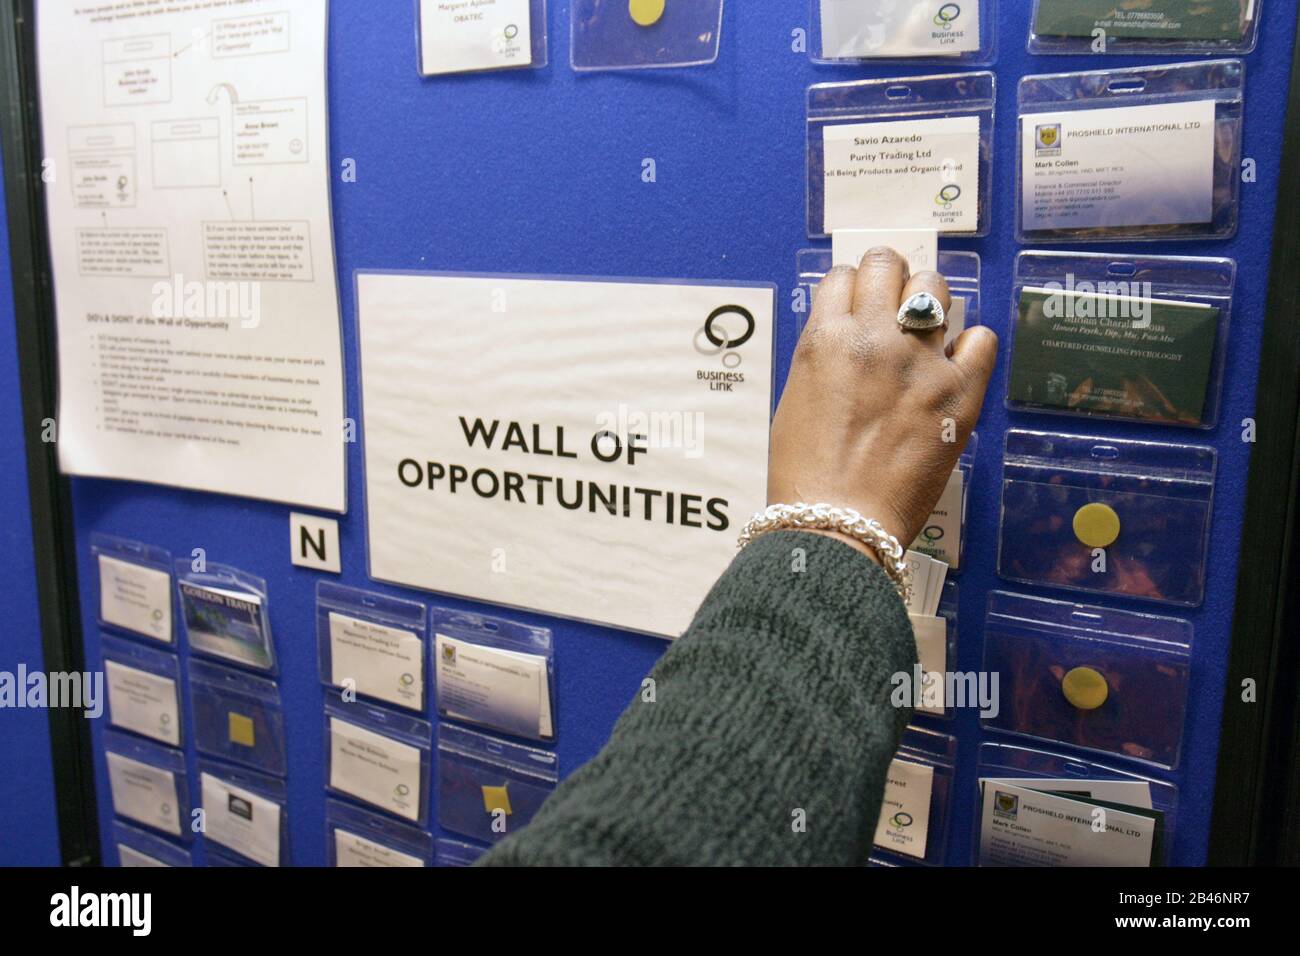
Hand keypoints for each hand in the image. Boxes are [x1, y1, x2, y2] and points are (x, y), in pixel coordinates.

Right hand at [769, 248, 997, 558]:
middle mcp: (873, 339)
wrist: (838, 523)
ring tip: (924, 332)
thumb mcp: (796, 399)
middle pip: (888, 264)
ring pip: (934, 288)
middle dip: (890, 279)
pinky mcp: (959, 393)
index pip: (843, 276)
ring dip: (927, 304)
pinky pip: (982, 338)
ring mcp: (920, 362)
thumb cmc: (806, 474)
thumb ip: (823, 356)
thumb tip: (848, 334)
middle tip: (893, 307)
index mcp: (825, 339)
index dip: (852, 290)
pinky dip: (970, 346)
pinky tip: (955, 365)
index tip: (858, 307)